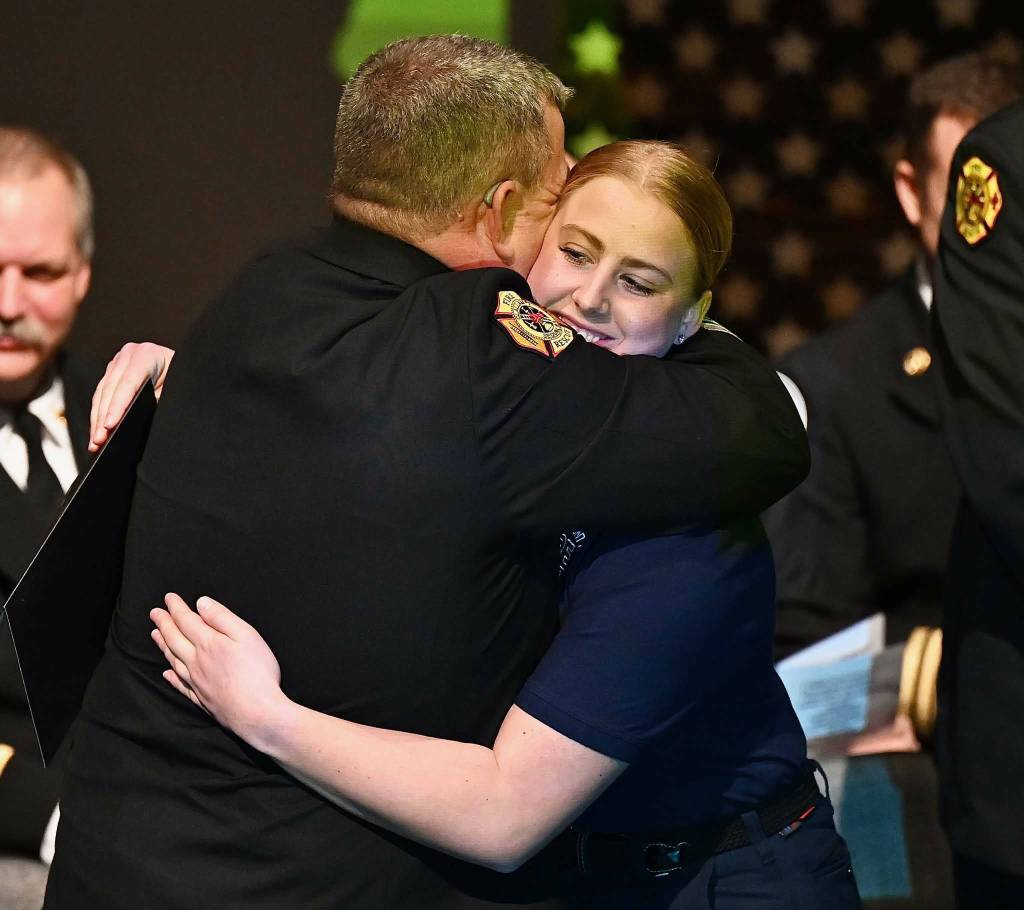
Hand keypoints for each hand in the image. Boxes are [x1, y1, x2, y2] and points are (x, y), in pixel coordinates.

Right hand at [89, 342, 175, 450]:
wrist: (184, 365)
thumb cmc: (181, 377)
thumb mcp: (173, 388)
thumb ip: (156, 400)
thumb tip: (134, 421)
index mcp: (147, 354)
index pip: (128, 383)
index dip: (117, 406)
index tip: (110, 425)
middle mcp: (128, 356)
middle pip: (111, 390)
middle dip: (103, 418)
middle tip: (99, 440)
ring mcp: (118, 363)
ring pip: (102, 394)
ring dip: (97, 420)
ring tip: (95, 442)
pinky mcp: (112, 374)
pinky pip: (101, 396)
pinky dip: (99, 415)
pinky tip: (96, 432)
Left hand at [150, 594, 290, 750]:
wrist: (257, 713)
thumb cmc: (258, 672)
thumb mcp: (246, 635)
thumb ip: (222, 618)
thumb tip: (201, 603)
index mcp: (208, 644)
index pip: (186, 621)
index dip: (176, 608)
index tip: (168, 598)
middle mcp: (196, 662)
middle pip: (174, 639)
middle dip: (164, 624)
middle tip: (154, 613)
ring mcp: (196, 682)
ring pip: (173, 660)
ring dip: (163, 645)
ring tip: (155, 635)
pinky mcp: (201, 699)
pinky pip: (180, 685)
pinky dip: (171, 677)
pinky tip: (167, 673)